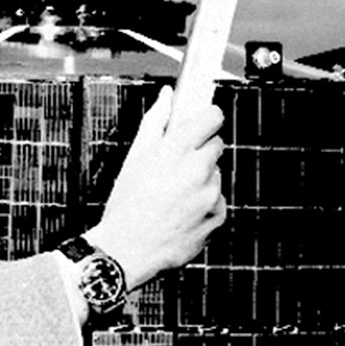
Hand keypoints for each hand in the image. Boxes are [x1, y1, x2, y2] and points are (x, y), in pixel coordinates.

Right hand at [86, 86, 225, 291]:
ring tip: (175, 197)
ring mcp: (209, 194)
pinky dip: (205, 207)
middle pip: (217, 146)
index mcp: (177, 149)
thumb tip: (167, 96)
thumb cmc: (127, 204)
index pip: (212, 117)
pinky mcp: (216, 218)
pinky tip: (182, 214)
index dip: (207, 119)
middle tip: (178, 168)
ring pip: (217, 176)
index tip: (202, 124)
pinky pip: (218, 203)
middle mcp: (197, 169)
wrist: (127, 249)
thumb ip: (155, 120)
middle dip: (201, 152)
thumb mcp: (135, 156)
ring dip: (202, 181)